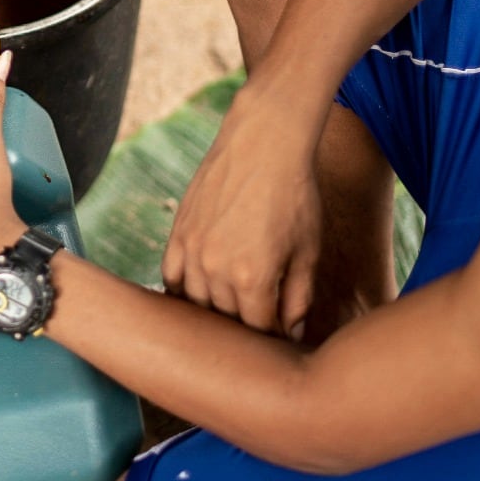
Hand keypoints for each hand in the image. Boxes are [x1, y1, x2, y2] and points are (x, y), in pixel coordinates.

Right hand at [160, 91, 321, 338]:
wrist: (263, 143)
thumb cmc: (295, 195)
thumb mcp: (308, 250)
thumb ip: (299, 298)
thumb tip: (291, 333)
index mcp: (254, 278)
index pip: (259, 330)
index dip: (274, 337)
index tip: (283, 337)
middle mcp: (216, 269)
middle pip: (227, 320)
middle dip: (246, 326)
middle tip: (260, 325)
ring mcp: (192, 250)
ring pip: (196, 304)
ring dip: (215, 312)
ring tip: (232, 312)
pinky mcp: (179, 233)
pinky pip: (171, 278)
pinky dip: (183, 292)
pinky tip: (199, 295)